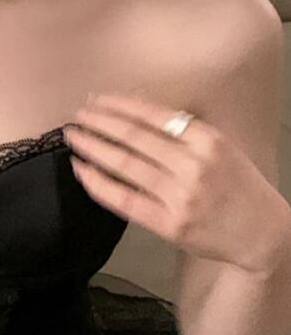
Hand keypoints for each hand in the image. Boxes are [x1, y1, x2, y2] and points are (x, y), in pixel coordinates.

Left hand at [61, 92, 290, 275]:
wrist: (261, 233)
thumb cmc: (238, 189)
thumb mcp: (222, 149)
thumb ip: (186, 135)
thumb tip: (141, 119)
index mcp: (207, 139)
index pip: (154, 116)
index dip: (119, 106)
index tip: (96, 101)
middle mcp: (193, 163)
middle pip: (134, 137)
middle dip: (99, 124)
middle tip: (75, 117)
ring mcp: (180, 195)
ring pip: (125, 166)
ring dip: (93, 149)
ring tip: (73, 139)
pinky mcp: (168, 223)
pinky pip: (125, 200)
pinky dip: (99, 185)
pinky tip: (82, 172)